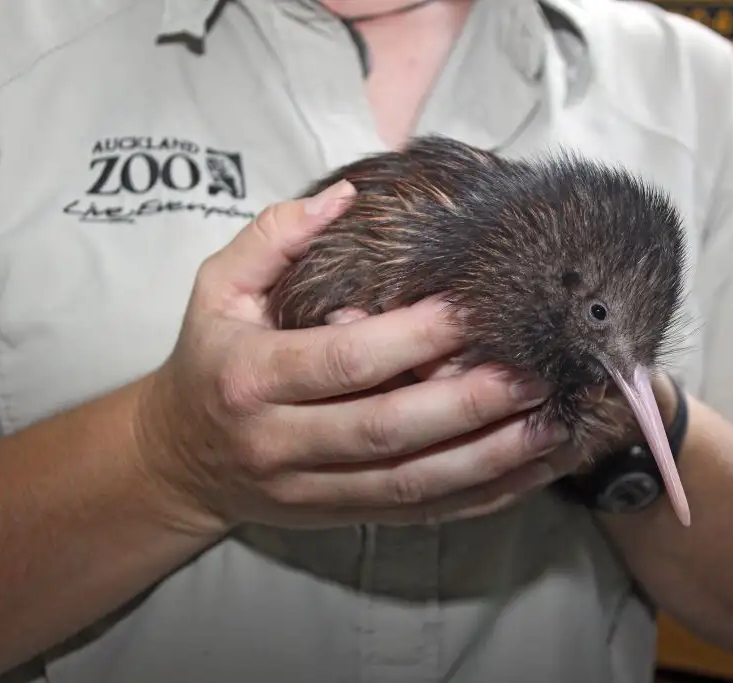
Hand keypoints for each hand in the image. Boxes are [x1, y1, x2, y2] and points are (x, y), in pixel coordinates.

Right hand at [137, 180, 574, 534]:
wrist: (180, 460)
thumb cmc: (209, 360)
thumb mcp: (215, 289)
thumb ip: (272, 238)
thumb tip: (344, 197)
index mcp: (252, 377)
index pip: (344, 359)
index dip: (414, 337)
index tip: (474, 307)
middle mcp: (281, 442)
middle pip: (387, 429)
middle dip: (467, 402)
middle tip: (534, 370)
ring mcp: (313, 490)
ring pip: (413, 483)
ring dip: (489, 458)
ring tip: (552, 425)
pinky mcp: (343, 518)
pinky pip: (420, 515)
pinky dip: (480, 497)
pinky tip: (530, 472)